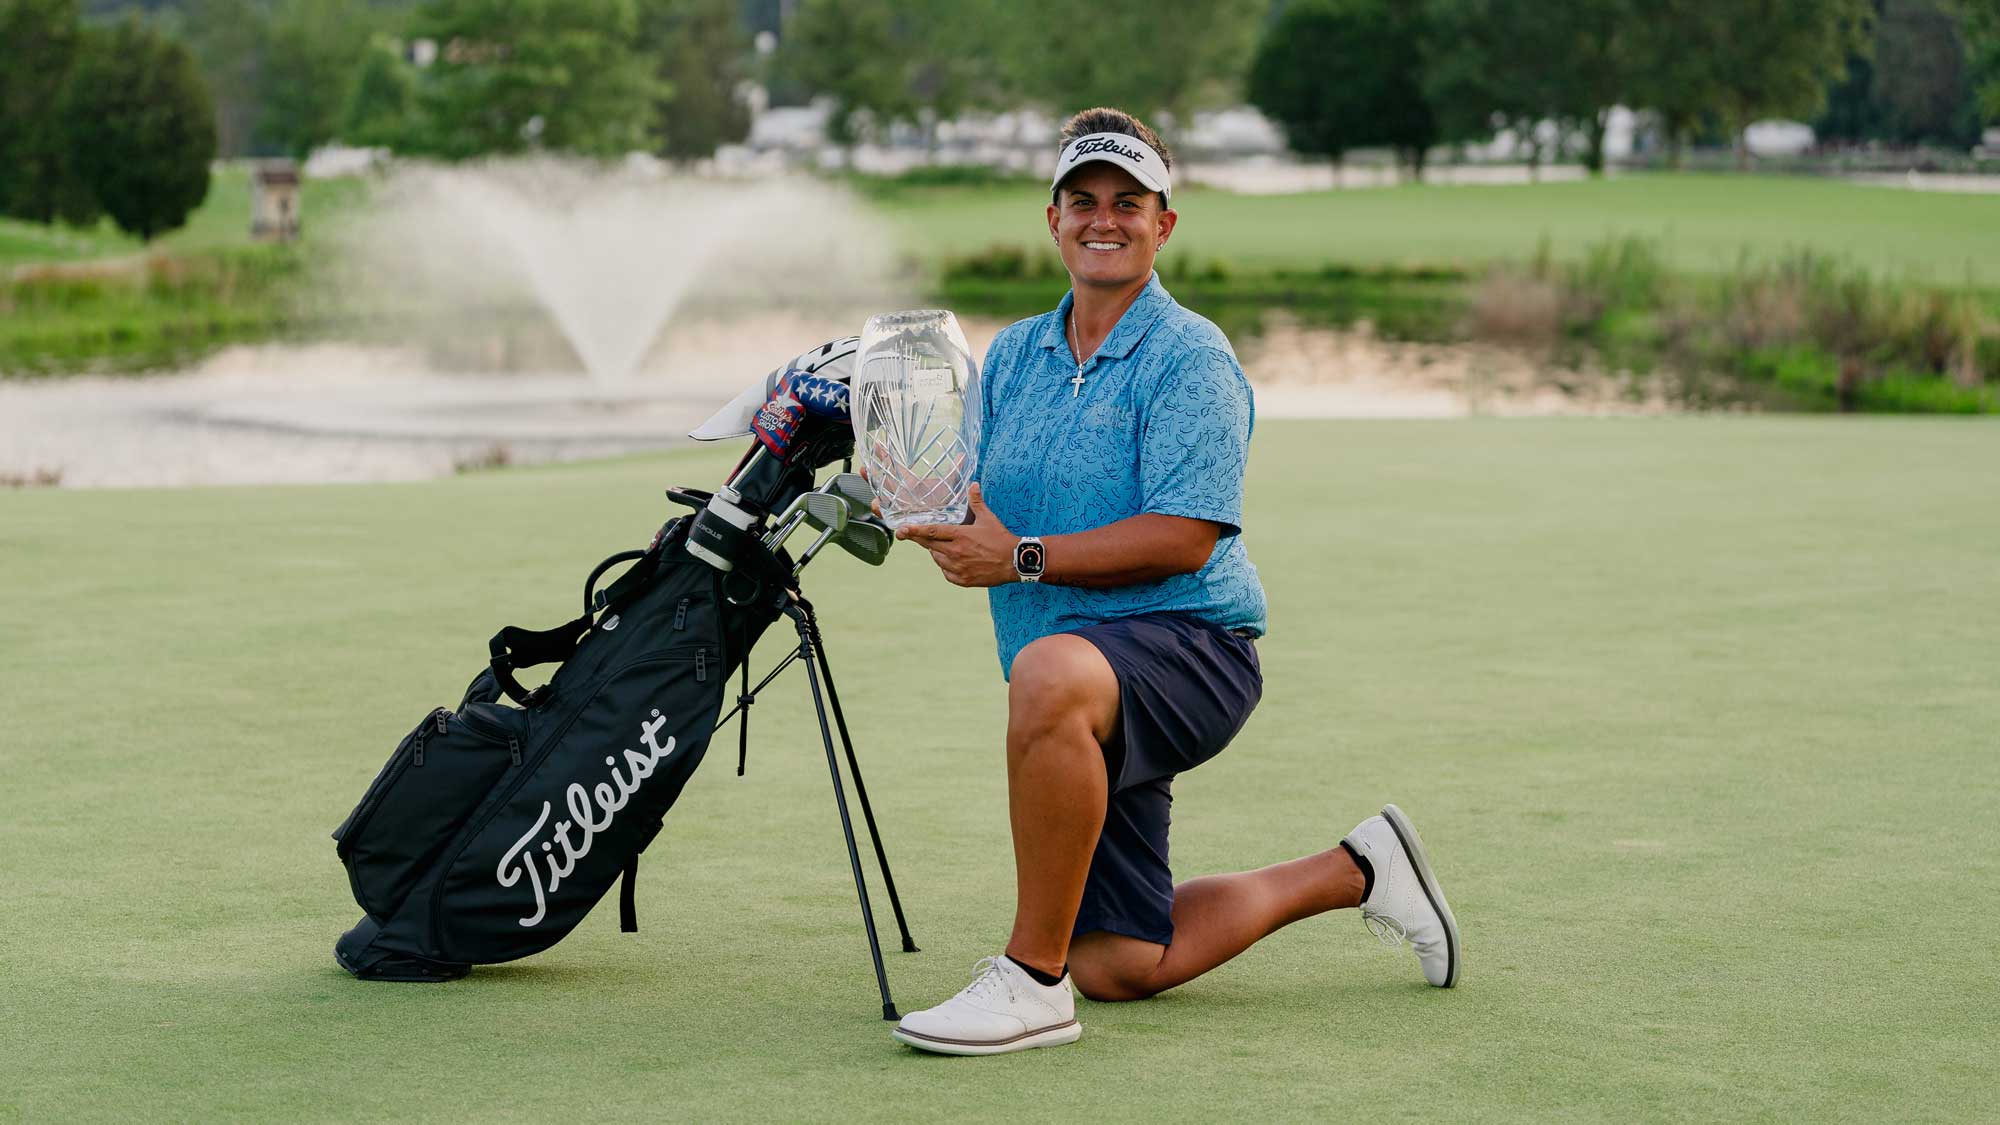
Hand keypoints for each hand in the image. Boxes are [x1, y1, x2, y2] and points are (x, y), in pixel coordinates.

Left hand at [898, 484, 1019, 586]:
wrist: (1015, 562)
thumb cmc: (1001, 539)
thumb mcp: (988, 519)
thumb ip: (976, 502)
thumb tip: (973, 485)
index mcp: (960, 535)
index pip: (931, 531)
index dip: (914, 530)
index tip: (902, 529)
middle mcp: (956, 552)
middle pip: (929, 546)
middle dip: (919, 539)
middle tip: (909, 535)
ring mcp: (958, 568)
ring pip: (937, 559)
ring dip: (937, 552)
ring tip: (947, 547)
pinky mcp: (962, 580)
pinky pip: (945, 573)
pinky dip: (946, 567)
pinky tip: (954, 561)